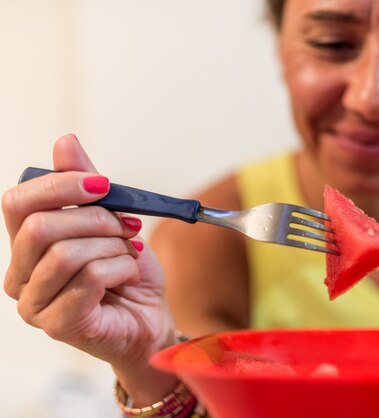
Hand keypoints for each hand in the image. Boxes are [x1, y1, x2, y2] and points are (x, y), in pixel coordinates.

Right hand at [2, 134, 175, 373]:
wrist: (149, 319)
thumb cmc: (127, 272)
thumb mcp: (112, 221)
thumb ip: (87, 186)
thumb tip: (65, 142)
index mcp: (27, 246)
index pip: (18, 202)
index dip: (61, 185)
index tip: (103, 184)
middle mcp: (21, 275)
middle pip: (41, 227)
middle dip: (96, 219)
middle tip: (126, 227)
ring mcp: (35, 304)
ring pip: (68, 253)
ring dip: (113, 247)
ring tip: (129, 254)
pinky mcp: (59, 325)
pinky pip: (90, 278)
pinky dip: (122, 268)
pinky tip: (129, 274)